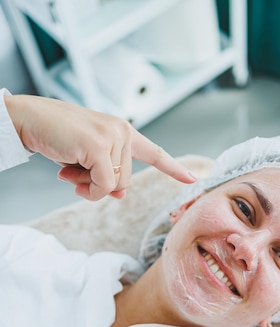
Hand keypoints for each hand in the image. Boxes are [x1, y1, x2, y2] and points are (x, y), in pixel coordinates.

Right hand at [5, 94, 195, 200]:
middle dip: (98, 185)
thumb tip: (120, 194)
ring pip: (114, 186)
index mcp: (122, 131)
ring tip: (68, 168)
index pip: (153, 152)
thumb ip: (108, 174)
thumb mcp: (87, 159)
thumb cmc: (58, 137)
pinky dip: (87, 189)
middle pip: (125, 182)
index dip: (172, 168)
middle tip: (74, 173)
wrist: (29, 120)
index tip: (192, 178)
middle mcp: (122, 131)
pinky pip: (103, 185)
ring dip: (88, 186)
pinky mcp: (100, 146)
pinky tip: (67, 175)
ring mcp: (113, 136)